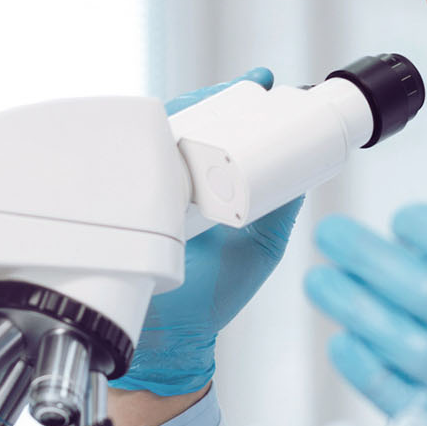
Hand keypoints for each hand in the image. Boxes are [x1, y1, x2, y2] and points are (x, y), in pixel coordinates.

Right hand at [113, 68, 301, 395]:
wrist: (169, 340)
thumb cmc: (210, 297)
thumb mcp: (260, 247)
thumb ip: (280, 207)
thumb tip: (307, 169)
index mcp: (209, 190)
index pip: (222, 135)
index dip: (240, 105)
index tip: (265, 85)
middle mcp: (175, 184)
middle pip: (190, 124)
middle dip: (216, 98)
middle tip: (246, 85)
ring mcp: (144, 190)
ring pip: (158, 135)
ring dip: (185, 111)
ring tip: (217, 98)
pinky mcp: (119, 203)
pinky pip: (122, 160)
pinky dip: (139, 138)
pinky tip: (165, 125)